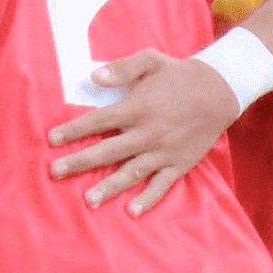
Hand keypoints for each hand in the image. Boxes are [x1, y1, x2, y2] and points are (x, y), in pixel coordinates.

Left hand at [47, 50, 243, 212]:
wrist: (220, 90)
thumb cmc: (179, 74)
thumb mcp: (150, 61)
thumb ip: (121, 68)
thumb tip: (93, 77)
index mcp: (137, 108)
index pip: (98, 121)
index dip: (74, 130)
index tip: (52, 139)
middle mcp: (148, 133)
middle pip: (107, 151)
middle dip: (79, 162)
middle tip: (55, 172)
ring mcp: (164, 151)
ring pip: (131, 173)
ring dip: (109, 187)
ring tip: (88, 200)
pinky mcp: (180, 163)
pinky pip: (162, 185)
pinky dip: (148, 199)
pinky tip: (132, 211)